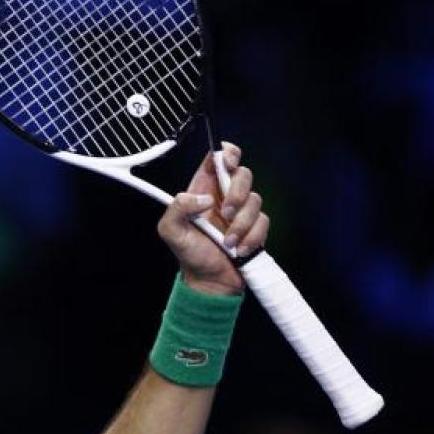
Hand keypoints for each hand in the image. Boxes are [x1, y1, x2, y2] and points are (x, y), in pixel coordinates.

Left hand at [156, 143, 269, 295]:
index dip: (227, 153)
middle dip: (237, 193)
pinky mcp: (256, 226)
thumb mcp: (170, 231)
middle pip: (243, 174)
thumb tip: (203, 199)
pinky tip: (239, 249)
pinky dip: (252, 237)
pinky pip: (263, 221)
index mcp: (203, 189)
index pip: (218, 158)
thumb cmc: (189, 254)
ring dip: (242, 223)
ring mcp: (242, 210)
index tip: (228, 163)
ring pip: (255, 199)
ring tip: (228, 242)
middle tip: (226, 214)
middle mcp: (224, 196)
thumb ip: (177, 208)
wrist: (210, 280)